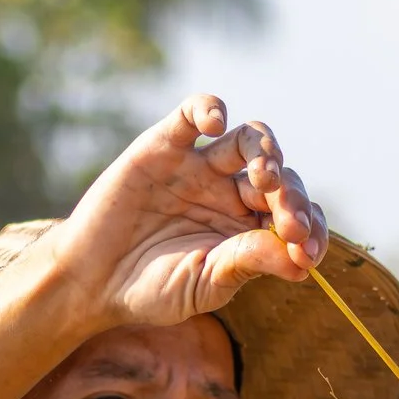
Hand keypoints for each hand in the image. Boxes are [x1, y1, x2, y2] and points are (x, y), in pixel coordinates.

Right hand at [53, 92, 326, 330]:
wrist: (90, 279)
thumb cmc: (151, 288)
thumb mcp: (204, 284)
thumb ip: (248, 264)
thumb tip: (301, 262)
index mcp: (249, 228)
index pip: (294, 215)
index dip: (307, 228)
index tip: (307, 252)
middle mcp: (231, 192)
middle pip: (278, 177)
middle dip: (290, 198)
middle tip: (289, 224)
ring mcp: (200, 166)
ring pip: (248, 140)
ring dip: (265, 152)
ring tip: (265, 177)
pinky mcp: (165, 146)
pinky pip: (193, 114)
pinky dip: (208, 110)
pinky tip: (217, 124)